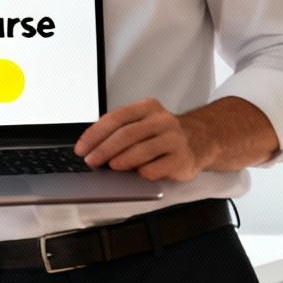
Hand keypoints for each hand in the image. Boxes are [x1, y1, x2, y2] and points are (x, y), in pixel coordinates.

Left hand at [75, 97, 210, 181]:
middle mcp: (162, 121)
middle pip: (126, 135)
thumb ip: (121, 129)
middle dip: (104, 149)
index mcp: (147, 108)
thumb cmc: (164, 133)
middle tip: (91, 161)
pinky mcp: (181, 159)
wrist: (201, 140)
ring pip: (141, 151)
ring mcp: (173, 140)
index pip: (116, 118)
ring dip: (121, 161)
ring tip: (110, 167)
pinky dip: (142, 172)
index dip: (95, 134)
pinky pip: (156, 168)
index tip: (82, 148)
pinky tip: (137, 173)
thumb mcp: (144, 122)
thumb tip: (92, 147)